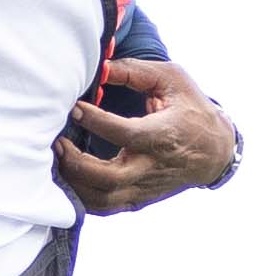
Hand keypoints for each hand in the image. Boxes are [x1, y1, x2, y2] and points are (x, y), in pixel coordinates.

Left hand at [52, 56, 238, 215]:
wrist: (216, 151)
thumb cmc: (191, 109)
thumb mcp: (171, 79)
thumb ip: (134, 71)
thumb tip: (99, 67)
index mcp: (164, 135)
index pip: (124, 133)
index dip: (94, 120)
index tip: (75, 107)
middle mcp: (154, 166)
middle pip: (108, 178)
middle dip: (76, 163)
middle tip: (58, 143)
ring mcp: (145, 187)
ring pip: (103, 199)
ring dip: (74, 183)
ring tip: (59, 160)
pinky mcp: (139, 199)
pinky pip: (105, 207)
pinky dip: (82, 198)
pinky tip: (69, 179)